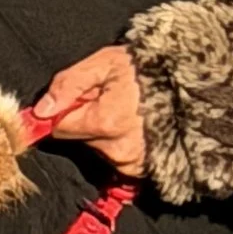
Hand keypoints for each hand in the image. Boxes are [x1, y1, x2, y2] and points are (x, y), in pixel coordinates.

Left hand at [33, 43, 146, 183]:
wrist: (192, 82)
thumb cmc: (149, 68)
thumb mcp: (105, 62)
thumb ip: (69, 84)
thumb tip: (40, 111)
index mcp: (106, 123)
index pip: (59, 128)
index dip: (64, 110)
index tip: (78, 97)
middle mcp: (119, 150)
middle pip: (80, 140)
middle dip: (87, 119)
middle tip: (111, 98)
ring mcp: (134, 164)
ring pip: (99, 150)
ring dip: (106, 132)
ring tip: (128, 109)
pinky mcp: (144, 171)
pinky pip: (118, 159)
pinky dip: (122, 143)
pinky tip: (137, 125)